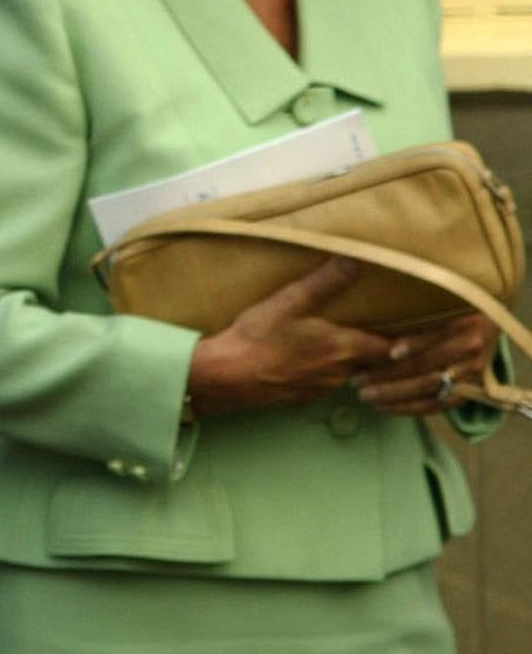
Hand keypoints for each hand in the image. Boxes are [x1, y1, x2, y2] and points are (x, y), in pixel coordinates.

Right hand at [187, 258, 398, 416]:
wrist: (226, 377)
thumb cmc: (258, 338)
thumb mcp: (290, 302)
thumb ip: (326, 282)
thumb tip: (357, 258)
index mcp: (345, 349)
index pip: (396, 350)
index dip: (413, 342)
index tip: (428, 332)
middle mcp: (341, 372)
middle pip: (378, 364)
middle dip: (388, 350)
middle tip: (396, 332)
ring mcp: (322, 387)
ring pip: (354, 374)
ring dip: (360, 361)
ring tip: (359, 342)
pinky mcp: (303, 395)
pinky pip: (330, 381)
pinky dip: (335, 370)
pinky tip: (320, 358)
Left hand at [353, 312, 498, 415]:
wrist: (483, 327)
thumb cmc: (443, 311)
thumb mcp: (432, 304)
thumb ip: (409, 312)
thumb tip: (366, 318)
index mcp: (460, 320)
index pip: (433, 334)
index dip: (412, 343)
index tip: (386, 352)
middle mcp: (470, 347)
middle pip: (426, 365)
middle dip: (388, 375)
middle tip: (356, 380)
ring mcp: (472, 372)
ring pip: (428, 389)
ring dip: (394, 395)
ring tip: (364, 395)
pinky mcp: (470, 391)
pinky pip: (436, 405)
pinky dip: (408, 408)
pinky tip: (384, 407)